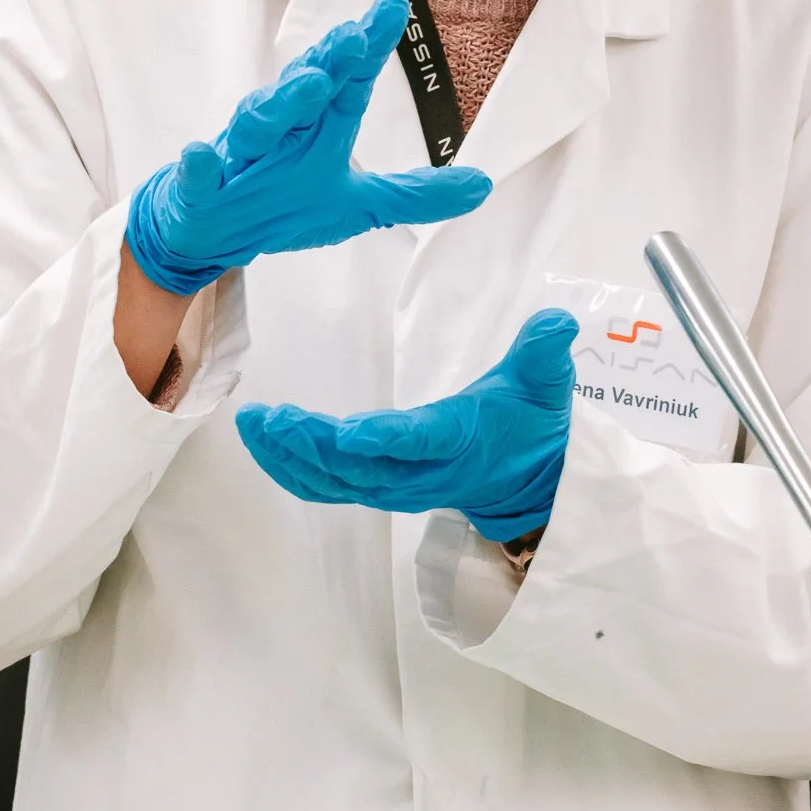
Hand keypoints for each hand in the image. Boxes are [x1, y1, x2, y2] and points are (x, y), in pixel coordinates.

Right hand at [124, 0, 491, 296]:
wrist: (212, 231)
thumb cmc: (282, 203)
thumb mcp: (360, 205)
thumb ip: (416, 195)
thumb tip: (485, 185)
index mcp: (317, 124)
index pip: (350, 79)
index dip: (370, 44)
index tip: (395, 6)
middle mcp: (280, 128)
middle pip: (306, 87)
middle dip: (329, 61)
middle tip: (355, 39)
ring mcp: (239, 155)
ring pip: (257, 121)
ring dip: (281, 102)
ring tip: (310, 86)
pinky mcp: (201, 187)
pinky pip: (197, 173)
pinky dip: (199, 165)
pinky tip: (201, 154)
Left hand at [236, 308, 578, 543]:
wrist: (529, 482)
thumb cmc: (530, 423)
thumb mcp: (546, 383)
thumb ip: (543, 351)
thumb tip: (556, 322)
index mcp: (458, 440)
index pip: (418, 441)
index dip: (384, 440)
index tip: (347, 432)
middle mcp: (420, 472)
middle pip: (360, 467)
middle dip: (311, 445)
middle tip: (270, 417)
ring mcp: (396, 486)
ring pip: (335, 481)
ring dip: (290, 456)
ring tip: (253, 425)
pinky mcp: (378, 489)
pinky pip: (327, 487)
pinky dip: (291, 469)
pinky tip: (263, 443)